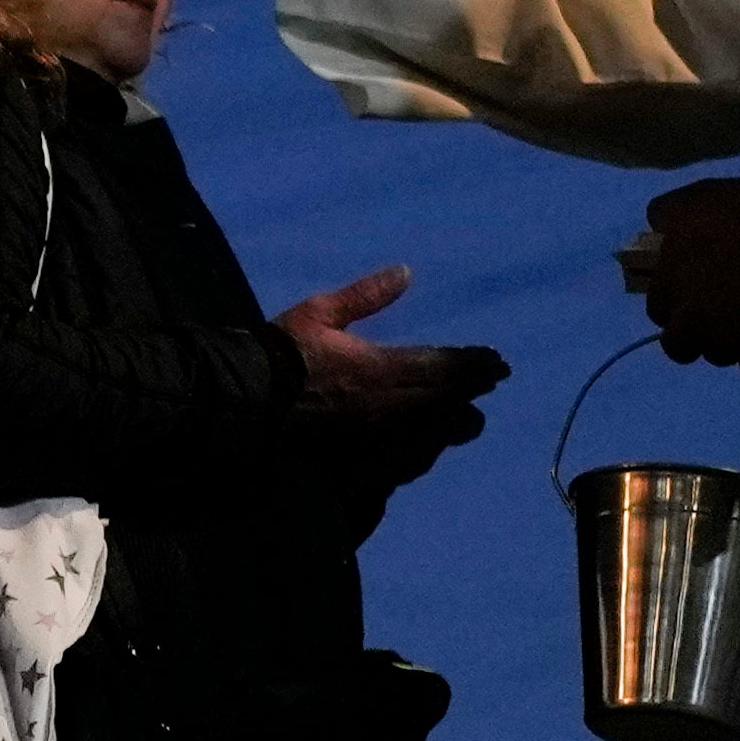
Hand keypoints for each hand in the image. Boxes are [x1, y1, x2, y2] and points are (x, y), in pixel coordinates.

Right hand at [275, 266, 509, 469]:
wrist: (241, 408)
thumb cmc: (279, 356)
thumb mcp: (318, 313)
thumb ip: (365, 296)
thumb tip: (405, 272)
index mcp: (383, 368)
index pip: (447, 367)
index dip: (477, 366)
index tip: (498, 363)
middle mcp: (390, 410)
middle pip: (449, 407)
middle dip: (470, 397)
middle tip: (488, 389)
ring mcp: (377, 444)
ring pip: (433, 440)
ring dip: (450, 427)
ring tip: (462, 421)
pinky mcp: (361, 468)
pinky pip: (405, 466)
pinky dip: (421, 454)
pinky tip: (423, 451)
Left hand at [627, 180, 739, 370]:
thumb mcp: (699, 198)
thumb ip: (668, 216)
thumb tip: (657, 228)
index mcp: (669, 282)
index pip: (657, 305)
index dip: (676, 298)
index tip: (696, 286)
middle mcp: (688, 319)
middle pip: (679, 343)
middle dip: (695, 329)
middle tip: (721, 307)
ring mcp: (723, 342)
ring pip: (716, 354)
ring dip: (727, 340)